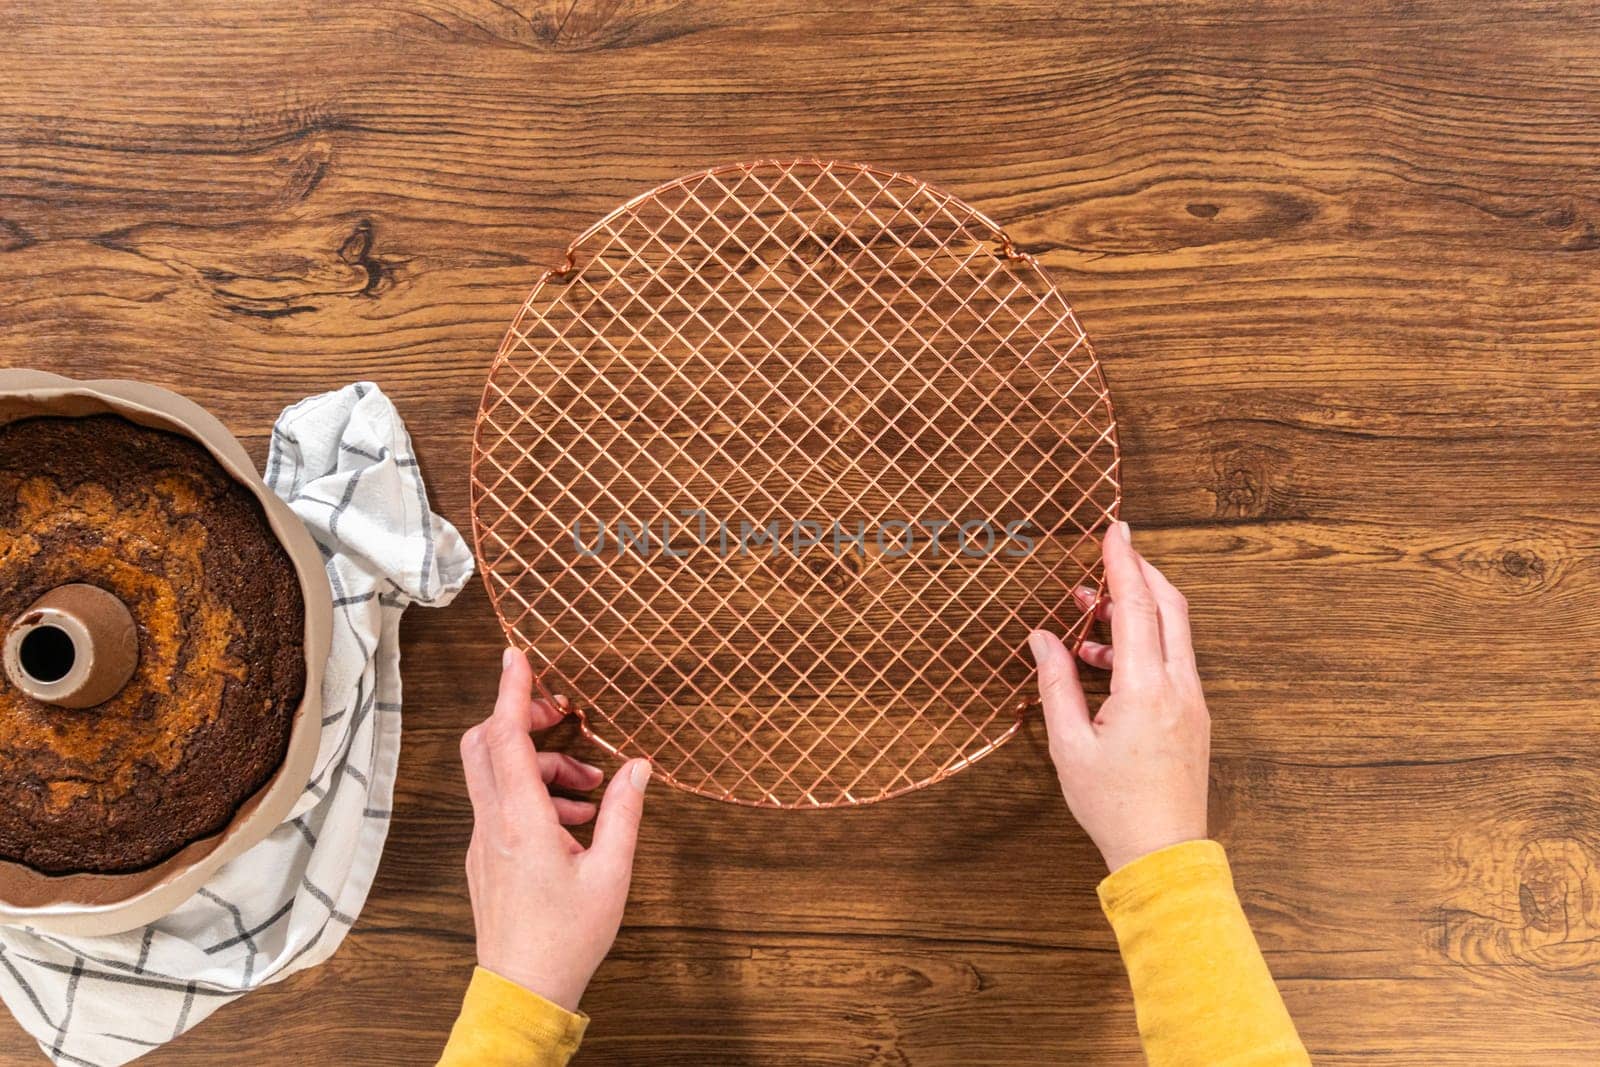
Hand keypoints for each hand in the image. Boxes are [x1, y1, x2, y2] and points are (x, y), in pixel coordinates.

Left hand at [459, 647, 651, 1011]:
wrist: (525, 991)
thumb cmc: (567, 938)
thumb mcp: (611, 872)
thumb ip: (623, 812)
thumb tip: (638, 766)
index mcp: (520, 823)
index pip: (505, 739)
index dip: (511, 693)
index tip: (517, 657)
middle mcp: (492, 825)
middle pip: (486, 745)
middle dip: (522, 718)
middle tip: (565, 717)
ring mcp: (483, 842)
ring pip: (496, 775)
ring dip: (541, 765)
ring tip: (590, 790)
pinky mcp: (486, 858)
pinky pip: (501, 805)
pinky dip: (534, 795)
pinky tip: (574, 821)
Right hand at [1028, 521, 1210, 873]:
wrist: (1162, 854)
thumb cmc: (1112, 806)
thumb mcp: (1069, 745)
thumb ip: (1055, 682)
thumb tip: (1042, 637)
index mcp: (1145, 690)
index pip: (1136, 606)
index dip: (1124, 562)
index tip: (1115, 528)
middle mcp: (1179, 688)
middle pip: (1169, 607)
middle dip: (1139, 573)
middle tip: (1108, 555)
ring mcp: (1193, 702)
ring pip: (1174, 633)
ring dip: (1137, 611)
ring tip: (1086, 616)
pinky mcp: (1194, 716)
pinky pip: (1173, 661)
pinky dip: (1143, 644)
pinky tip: (1104, 660)